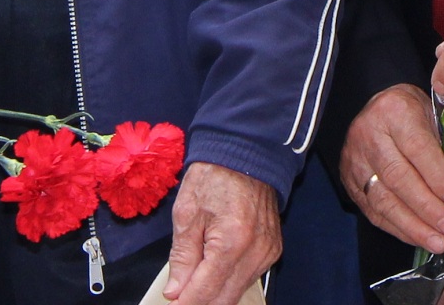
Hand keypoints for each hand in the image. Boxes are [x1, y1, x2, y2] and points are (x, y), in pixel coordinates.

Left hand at [161, 160, 280, 302]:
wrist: (246, 153)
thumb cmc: (214, 178)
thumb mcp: (186, 214)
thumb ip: (182, 257)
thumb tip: (175, 292)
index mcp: (232, 242)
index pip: (205, 293)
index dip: (184, 304)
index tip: (171, 304)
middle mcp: (256, 252)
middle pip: (224, 300)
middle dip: (199, 301)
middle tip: (179, 295)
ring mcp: (268, 252)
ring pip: (236, 293)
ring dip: (213, 293)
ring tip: (193, 278)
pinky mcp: (273, 250)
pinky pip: (248, 278)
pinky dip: (228, 281)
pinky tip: (213, 268)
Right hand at [340, 85, 443, 253]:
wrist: (376, 108)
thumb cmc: (411, 112)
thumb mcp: (432, 116)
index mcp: (394, 111)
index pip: (417, 148)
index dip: (438, 177)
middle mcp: (368, 135)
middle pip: (398, 178)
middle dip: (427, 207)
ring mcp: (354, 161)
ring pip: (382, 200)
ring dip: (412, 225)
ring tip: (437, 241)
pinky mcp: (349, 182)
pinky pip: (372, 211)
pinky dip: (397, 228)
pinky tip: (417, 238)